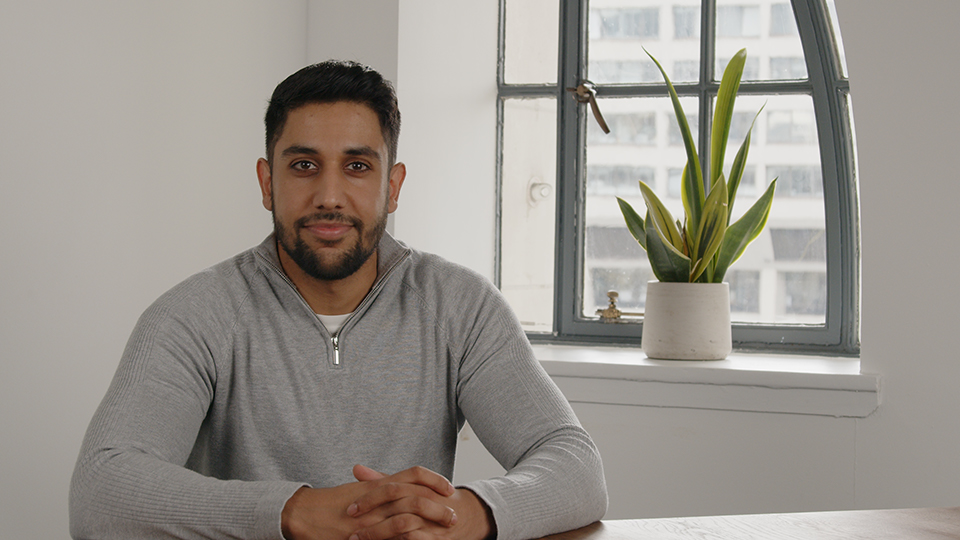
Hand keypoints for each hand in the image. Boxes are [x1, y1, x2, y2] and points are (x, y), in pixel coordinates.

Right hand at [281, 465, 457, 539]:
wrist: (305, 513)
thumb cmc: (333, 502)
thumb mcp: (360, 490)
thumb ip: (379, 486)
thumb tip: (402, 486)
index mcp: (379, 485)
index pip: (414, 474)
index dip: (434, 479)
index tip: (449, 488)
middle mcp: (378, 498)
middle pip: (416, 497)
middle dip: (438, 506)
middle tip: (453, 516)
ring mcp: (372, 517)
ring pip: (407, 519)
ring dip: (428, 527)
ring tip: (445, 534)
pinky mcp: (363, 533)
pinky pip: (391, 536)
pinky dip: (408, 539)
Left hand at [349, 466, 494, 539]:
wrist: (466, 515)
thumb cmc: (430, 500)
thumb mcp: (409, 487)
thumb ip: (383, 480)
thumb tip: (356, 468)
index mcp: (418, 486)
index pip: (392, 486)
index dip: (369, 497)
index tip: (350, 508)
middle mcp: (426, 499)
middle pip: (396, 504)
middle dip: (370, 516)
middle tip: (351, 528)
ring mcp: (432, 519)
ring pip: (402, 524)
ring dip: (378, 534)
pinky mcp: (436, 538)